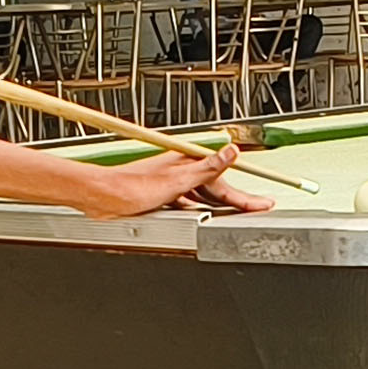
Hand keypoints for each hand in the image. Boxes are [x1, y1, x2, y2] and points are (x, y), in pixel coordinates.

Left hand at [72, 144, 262, 217]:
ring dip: (219, 205)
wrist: (104, 197)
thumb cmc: (132, 186)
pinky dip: (199, 210)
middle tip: (258, 209)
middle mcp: (180, 169)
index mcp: (187, 161)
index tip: (263, 202)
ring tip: (239, 213)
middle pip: (216, 188)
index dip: (246, 194)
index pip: (225, 180)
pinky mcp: (161, 195)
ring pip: (203, 196)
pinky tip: (204, 217)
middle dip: (238, 200)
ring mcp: (171, 183)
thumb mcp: (178, 179)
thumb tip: (231, 151)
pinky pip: (188, 203)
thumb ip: (207, 167)